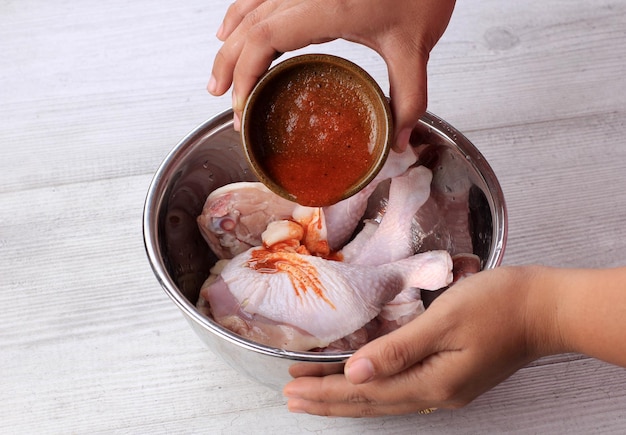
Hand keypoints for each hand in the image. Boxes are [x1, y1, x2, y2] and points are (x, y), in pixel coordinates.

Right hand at [208, 0, 455, 149]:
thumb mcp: (416, 47)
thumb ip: (408, 99)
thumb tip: (399, 140)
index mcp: (326, 6)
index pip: (264, 39)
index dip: (244, 74)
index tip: (242, 106)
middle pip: (248, 26)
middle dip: (228, 65)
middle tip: (220, 98)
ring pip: (249, 9)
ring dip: (229, 42)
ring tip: (220, 75)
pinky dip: (240, 14)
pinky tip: (231, 29)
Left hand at [283, 266, 552, 416]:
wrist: (544, 308)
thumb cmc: (498, 304)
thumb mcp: (444, 320)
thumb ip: (397, 349)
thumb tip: (355, 372)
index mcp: (432, 382)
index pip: (364, 391)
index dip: (326, 390)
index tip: (294, 388)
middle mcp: (436, 393)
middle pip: (370, 401)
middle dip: (329, 400)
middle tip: (293, 398)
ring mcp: (446, 388)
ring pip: (383, 398)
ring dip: (347, 395)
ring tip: (316, 395)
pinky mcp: (451, 377)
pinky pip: (399, 388)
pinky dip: (372, 386)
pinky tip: (360, 381)